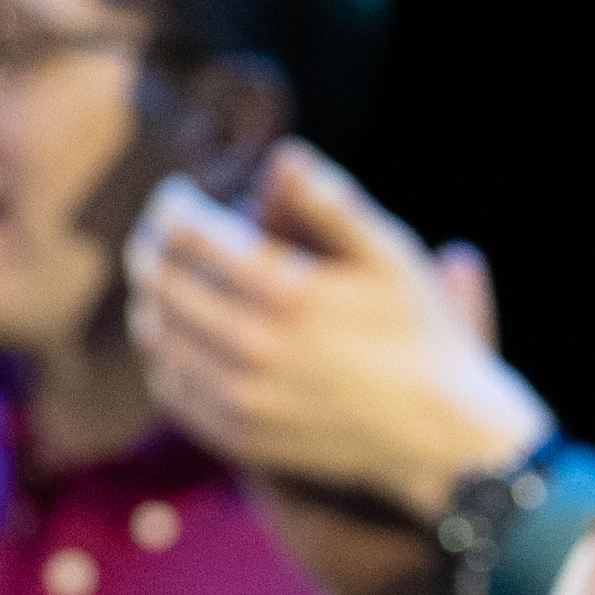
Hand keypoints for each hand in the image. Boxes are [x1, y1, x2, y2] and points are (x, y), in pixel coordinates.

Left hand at [131, 146, 549, 527]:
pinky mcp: (242, 437)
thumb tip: (284, 156)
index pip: (186, 235)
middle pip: (161, 283)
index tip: (178, 197)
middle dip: (154, 248)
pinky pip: (173, 390)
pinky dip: (165, 357)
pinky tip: (182, 338)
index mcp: (286, 290)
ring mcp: (243, 398)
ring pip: (156, 337)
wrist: (441, 433)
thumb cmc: (421, 331)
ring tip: (168, 280)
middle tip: (165, 234)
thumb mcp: (391, 254)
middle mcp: (254, 347)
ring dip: (153, 300)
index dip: (171, 207)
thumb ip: (331, 203)